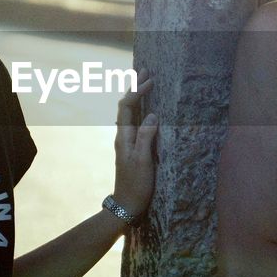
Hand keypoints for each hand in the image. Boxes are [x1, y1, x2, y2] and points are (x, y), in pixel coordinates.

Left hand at [111, 69, 157, 215]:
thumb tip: (153, 115)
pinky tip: (147, 109)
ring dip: (137, 97)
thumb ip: (146, 137)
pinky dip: (140, 110)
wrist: (127, 205)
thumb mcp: (143, 161)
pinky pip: (135, 122)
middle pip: (126, 106)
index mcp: (124, 137)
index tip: (150, 80)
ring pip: (130, 113)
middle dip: (135, 88)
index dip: (137, 91)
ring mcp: (127, 142)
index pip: (127, 107)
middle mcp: (123, 136)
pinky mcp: (133, 148)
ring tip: (146, 83)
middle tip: (146, 71)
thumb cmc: (136, 185)